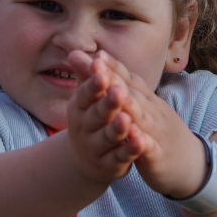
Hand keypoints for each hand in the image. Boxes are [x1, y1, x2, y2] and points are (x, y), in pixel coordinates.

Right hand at [64, 50, 146, 184]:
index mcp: (79, 108)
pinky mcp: (110, 165)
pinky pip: (120, 157)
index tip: (102, 74)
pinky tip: (141, 142)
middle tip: (118, 91)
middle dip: (107, 104)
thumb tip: (75, 52)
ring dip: (116, 128)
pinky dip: (130, 150)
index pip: (85, 95)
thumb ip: (87, 76)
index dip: (93, 86)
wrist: (87, 161)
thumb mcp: (86, 99)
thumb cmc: (91, 120)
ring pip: (107, 137)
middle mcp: (84, 128)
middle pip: (96, 116)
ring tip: (126, 118)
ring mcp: (96, 148)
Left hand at [71, 51, 201, 196]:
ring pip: (142, 117)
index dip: (114, 67)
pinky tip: (132, 135)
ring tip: (112, 92)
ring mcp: (158, 133)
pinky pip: (150, 147)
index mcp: (148, 102)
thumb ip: (124, 92)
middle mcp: (154, 113)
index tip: (96, 53)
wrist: (191, 164)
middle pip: (132, 93)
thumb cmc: (159, 134)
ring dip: (128, 104)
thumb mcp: (142, 111)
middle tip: (95, 62)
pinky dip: (141, 141)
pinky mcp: (159, 156)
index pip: (130, 80)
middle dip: (114, 78)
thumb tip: (104, 72)